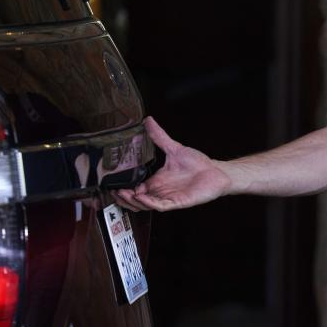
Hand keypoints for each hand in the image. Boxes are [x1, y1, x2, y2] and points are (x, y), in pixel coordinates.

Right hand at [113, 116, 231, 211]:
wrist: (216, 171)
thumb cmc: (197, 163)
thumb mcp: (174, 148)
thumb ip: (159, 136)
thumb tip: (148, 120)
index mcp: (157, 180)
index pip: (135, 188)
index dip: (123, 188)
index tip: (111, 183)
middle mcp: (160, 190)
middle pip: (136, 200)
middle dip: (123, 197)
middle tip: (114, 191)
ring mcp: (168, 197)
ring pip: (145, 205)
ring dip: (133, 201)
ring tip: (123, 193)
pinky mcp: (177, 202)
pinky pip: (161, 205)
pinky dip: (150, 203)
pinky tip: (141, 196)